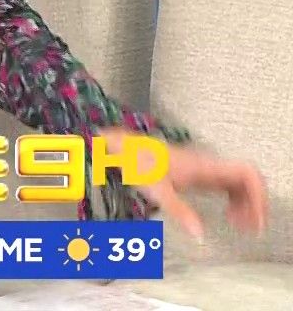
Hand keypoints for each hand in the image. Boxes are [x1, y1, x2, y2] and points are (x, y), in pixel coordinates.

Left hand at [103, 130, 268, 239]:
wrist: (123, 148)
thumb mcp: (159, 190)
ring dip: (246, 204)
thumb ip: (180, 212)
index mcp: (205, 167)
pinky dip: (235, 201)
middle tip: (250, 229)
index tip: (254, 219)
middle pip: (248, 181)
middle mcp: (209, 166)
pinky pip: (228, 186)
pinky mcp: (199, 173)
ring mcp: (205, 168)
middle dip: (255, 205)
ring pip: (240, 184)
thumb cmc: (139, 164)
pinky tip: (227, 216)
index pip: (247, 174)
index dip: (258, 196)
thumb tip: (200, 235)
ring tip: (240, 226)